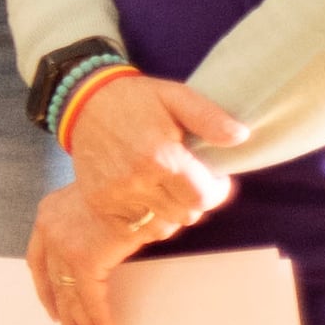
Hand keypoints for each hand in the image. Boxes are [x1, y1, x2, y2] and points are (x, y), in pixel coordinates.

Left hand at [26, 186, 157, 324]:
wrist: (134, 168)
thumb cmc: (126, 180)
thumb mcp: (101, 197)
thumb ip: (96, 221)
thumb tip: (109, 238)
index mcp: (48, 215)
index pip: (38, 261)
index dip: (47, 290)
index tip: (54, 311)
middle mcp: (49, 231)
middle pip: (53, 284)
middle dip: (65, 316)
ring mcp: (64, 247)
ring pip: (70, 297)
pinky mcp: (85, 261)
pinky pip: (90, 300)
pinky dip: (98, 322)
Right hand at [64, 71, 241, 241]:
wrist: (83, 102)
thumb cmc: (136, 99)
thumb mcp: (176, 96)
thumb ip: (210, 117)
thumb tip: (240, 137)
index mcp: (160, 157)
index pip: (203, 198)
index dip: (216, 191)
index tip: (215, 178)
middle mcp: (136, 181)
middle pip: (185, 215)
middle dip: (194, 200)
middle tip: (189, 180)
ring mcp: (114, 195)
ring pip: (161, 226)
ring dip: (171, 212)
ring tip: (169, 189)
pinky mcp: (99, 202)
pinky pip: (135, 228)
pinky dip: (147, 218)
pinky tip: (147, 197)